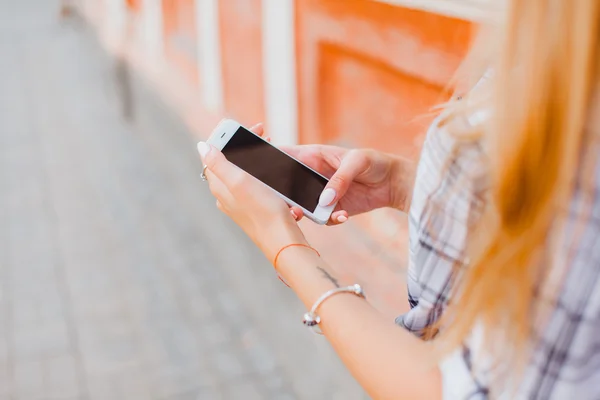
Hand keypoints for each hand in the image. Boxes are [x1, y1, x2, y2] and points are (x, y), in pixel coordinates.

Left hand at [197, 132, 306, 261]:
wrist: (283, 241)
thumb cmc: (264, 211)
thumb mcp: (240, 181)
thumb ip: (219, 163)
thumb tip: (201, 145)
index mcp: (220, 186)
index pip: (215, 155)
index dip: (227, 137)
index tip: (244, 129)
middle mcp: (226, 195)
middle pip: (231, 163)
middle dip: (246, 147)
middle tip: (264, 136)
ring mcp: (241, 203)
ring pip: (246, 174)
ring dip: (259, 161)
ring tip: (273, 154)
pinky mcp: (256, 210)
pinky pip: (260, 188)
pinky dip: (269, 179)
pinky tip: (280, 182)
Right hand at [253, 124, 414, 224]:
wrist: (394, 183)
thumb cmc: (374, 161)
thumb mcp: (358, 162)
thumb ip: (340, 178)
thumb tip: (324, 199)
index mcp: (312, 156)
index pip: (282, 156)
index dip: (264, 159)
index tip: (253, 167)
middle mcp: (310, 176)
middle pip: (284, 186)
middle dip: (278, 196)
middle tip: (281, 202)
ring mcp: (318, 194)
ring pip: (299, 206)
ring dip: (300, 212)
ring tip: (303, 215)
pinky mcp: (330, 210)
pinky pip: (321, 218)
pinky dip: (329, 220)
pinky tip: (343, 217)